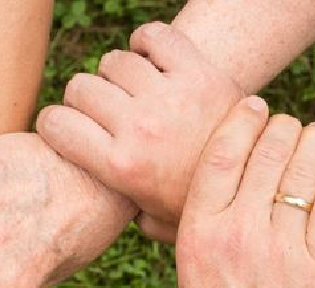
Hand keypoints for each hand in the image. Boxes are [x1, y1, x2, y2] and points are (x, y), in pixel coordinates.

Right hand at [36, 22, 242, 239]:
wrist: (260, 182)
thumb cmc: (201, 206)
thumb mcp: (155, 223)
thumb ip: (121, 213)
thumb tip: (95, 209)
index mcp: (121, 167)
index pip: (55, 124)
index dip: (54, 124)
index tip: (65, 129)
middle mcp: (140, 128)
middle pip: (81, 87)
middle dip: (84, 99)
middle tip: (103, 112)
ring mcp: (169, 97)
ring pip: (114, 61)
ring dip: (117, 74)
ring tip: (132, 91)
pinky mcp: (198, 72)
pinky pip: (154, 36)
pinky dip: (146, 42)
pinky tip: (152, 61)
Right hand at [175, 98, 314, 287]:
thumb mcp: (183, 267)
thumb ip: (187, 223)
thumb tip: (180, 180)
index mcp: (198, 233)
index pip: (222, 153)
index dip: (242, 118)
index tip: (254, 103)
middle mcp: (238, 236)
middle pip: (268, 152)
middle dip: (282, 126)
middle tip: (287, 125)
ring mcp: (281, 251)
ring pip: (305, 169)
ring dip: (314, 140)